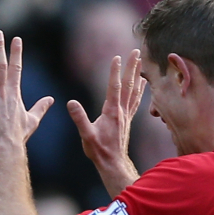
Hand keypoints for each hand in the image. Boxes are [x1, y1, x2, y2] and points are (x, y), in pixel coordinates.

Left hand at [0, 30, 53, 148]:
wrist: (5, 144)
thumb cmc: (18, 134)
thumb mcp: (33, 119)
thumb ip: (41, 107)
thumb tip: (51, 100)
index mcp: (15, 91)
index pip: (16, 66)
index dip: (16, 52)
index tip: (16, 39)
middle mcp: (2, 89)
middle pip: (0, 63)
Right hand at [68, 49, 144, 171]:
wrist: (113, 163)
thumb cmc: (99, 150)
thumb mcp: (86, 135)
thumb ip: (79, 118)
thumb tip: (70, 102)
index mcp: (111, 112)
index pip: (114, 87)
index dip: (115, 72)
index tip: (117, 57)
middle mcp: (121, 111)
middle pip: (128, 85)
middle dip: (132, 67)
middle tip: (136, 51)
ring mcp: (126, 115)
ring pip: (133, 90)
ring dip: (137, 74)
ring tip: (141, 62)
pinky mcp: (127, 119)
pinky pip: (135, 100)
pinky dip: (139, 89)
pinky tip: (143, 83)